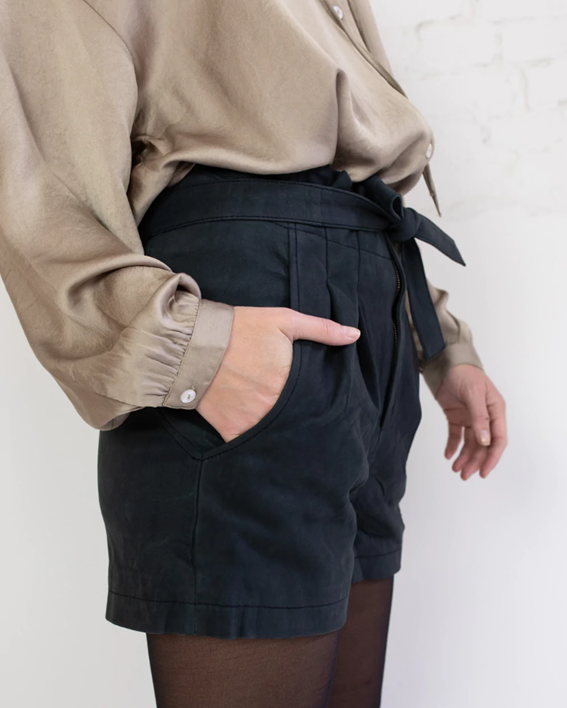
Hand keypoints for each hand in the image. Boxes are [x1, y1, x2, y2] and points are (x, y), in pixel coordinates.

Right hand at [196, 306, 360, 442]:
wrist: (194, 344)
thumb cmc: (241, 329)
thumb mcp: (284, 320)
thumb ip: (321, 329)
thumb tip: (354, 335)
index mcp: (291, 381)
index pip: (318, 399)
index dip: (321, 400)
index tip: (319, 398)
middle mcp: (275, 406)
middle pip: (299, 419)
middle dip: (303, 417)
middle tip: (300, 410)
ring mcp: (253, 422)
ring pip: (278, 434)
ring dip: (283, 430)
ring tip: (284, 421)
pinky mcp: (233, 431)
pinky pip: (252, 444)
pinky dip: (258, 441)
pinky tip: (262, 431)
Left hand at [434, 364, 507, 479]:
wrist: (445, 362)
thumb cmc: (464, 373)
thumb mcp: (474, 394)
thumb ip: (479, 418)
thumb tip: (484, 441)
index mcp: (495, 411)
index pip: (498, 440)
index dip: (492, 457)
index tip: (483, 472)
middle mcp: (485, 416)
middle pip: (483, 445)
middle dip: (475, 461)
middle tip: (464, 475)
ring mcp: (470, 417)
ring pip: (470, 443)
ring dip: (464, 456)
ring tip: (456, 469)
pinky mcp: (456, 416)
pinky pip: (456, 435)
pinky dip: (452, 446)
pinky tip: (448, 455)